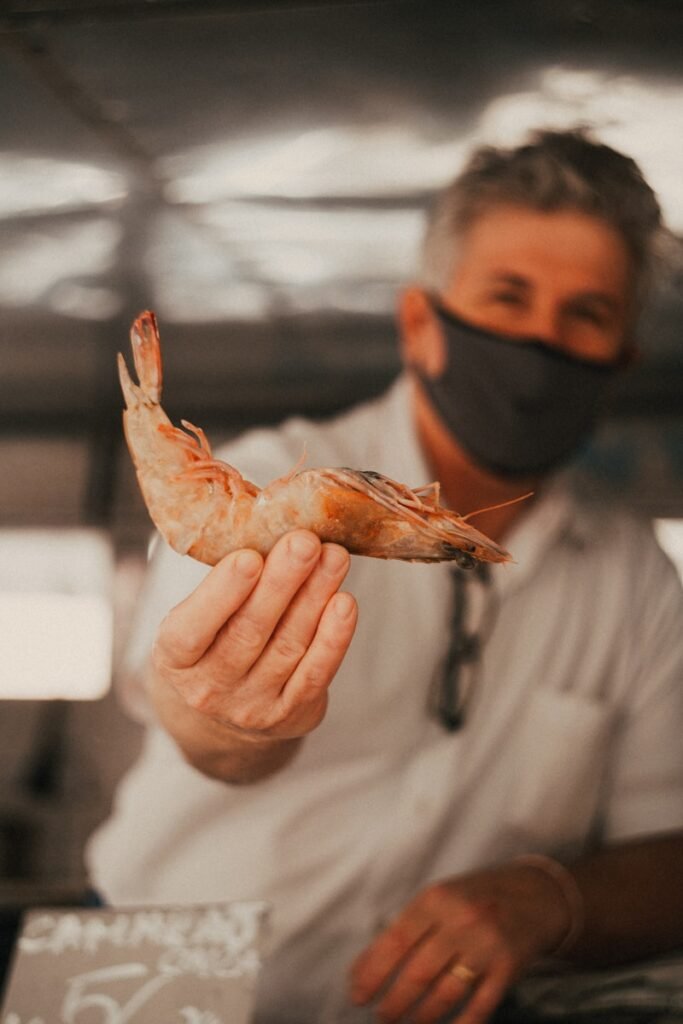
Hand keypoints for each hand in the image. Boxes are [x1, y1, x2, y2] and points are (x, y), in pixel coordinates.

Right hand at [152, 530, 356, 743]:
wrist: (224, 710)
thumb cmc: (212, 643)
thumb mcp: (196, 618)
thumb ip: (225, 583)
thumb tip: (270, 528)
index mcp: (174, 658)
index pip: (193, 629)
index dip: (222, 593)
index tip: (249, 557)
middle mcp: (209, 687)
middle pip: (249, 631)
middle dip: (281, 582)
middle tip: (305, 541)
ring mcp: (251, 706)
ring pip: (288, 645)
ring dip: (315, 596)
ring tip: (333, 557)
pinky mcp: (290, 714)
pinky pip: (315, 674)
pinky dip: (333, 638)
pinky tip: (344, 603)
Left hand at [350, 863, 569, 1022]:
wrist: (534, 896)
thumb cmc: (473, 899)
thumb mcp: (438, 899)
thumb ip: (405, 928)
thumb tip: (362, 968)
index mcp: (436, 899)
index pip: (395, 940)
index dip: (372, 972)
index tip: (357, 995)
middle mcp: (461, 921)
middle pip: (418, 972)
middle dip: (394, 1001)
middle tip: (381, 1016)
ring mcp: (486, 945)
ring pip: (445, 992)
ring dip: (420, 1016)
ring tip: (405, 1023)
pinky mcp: (508, 968)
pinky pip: (479, 1005)